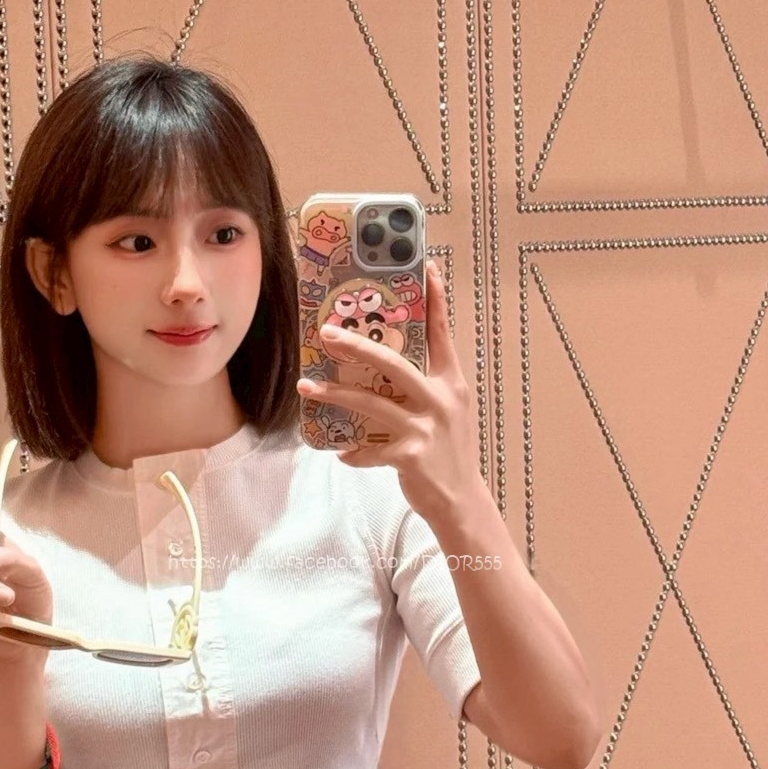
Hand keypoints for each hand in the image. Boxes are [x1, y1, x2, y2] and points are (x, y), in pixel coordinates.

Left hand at [295, 259, 482, 519]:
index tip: (429, 267)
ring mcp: (426, 428)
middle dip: (358, 346)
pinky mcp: (411, 456)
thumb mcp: (446, 412)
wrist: (462, 501)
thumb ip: (422, 387)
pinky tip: (341, 454)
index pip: (443, 334)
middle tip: (327, 332)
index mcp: (451, 383)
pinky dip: (354, 452)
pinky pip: (371, 449)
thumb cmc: (447, 452)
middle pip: (394, 364)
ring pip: (372, 404)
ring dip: (335, 395)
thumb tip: (382, 365)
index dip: (436, 300)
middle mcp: (441, 400)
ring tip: (306, 387)